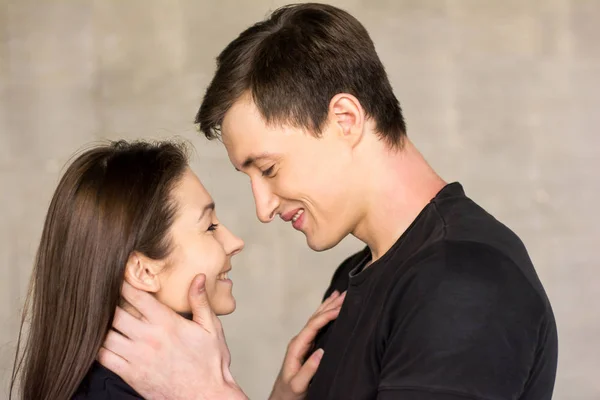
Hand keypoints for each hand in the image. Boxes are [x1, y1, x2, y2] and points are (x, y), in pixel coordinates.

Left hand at [98, 274, 246, 399]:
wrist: (205, 396)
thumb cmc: (210, 362)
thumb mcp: (211, 328)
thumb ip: (200, 301)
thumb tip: (197, 277)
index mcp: (167, 323)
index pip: (136, 296)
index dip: (124, 283)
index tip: (119, 276)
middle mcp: (148, 338)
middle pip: (115, 313)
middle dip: (109, 302)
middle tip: (105, 295)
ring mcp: (137, 357)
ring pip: (106, 334)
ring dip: (102, 324)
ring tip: (102, 316)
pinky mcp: (130, 374)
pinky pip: (103, 357)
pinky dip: (98, 347)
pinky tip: (103, 340)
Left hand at [269, 291, 345, 399]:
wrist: (282, 399)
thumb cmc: (289, 394)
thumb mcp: (299, 385)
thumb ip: (308, 369)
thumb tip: (321, 351)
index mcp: (297, 347)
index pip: (313, 326)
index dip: (327, 315)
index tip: (341, 308)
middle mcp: (300, 341)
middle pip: (316, 318)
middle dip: (330, 305)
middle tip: (346, 293)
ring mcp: (304, 343)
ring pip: (317, 320)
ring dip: (328, 307)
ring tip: (340, 295)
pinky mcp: (308, 347)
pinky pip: (319, 327)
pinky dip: (326, 316)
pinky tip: (331, 311)